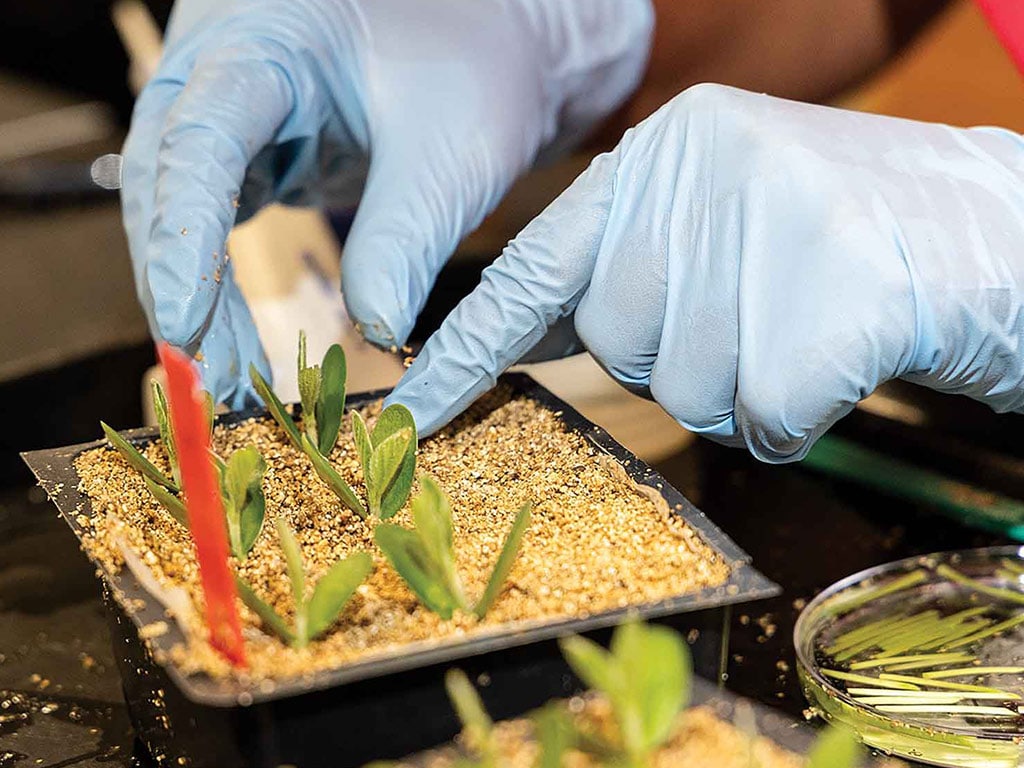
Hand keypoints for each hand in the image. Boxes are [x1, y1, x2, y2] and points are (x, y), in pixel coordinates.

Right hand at [121, 0, 653, 406]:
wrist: (495, 43)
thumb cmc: (478, 65)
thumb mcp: (450, 150)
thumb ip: (406, 237)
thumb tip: (374, 331)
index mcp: (266, 40)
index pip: (201, 137)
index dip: (184, 236)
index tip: (184, 324)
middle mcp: (225, 67)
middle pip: (167, 179)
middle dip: (179, 282)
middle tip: (204, 380)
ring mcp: (231, 111)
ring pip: (179, 208)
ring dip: (196, 297)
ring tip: (225, 381)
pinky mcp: (251, 152)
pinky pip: (215, 223)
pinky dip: (222, 287)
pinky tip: (237, 347)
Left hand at [390, 84, 1023, 461]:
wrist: (990, 228)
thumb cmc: (836, 238)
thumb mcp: (711, 221)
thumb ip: (618, 265)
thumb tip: (515, 331)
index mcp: (657, 153)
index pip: (532, 268)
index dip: (466, 350)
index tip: (407, 417)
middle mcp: (700, 172)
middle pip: (620, 347)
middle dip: (681, 359)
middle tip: (761, 313)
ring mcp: (772, 226)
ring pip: (693, 394)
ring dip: (746, 388)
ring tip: (808, 321)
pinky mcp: (840, 295)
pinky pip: (770, 419)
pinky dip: (804, 414)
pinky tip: (848, 352)